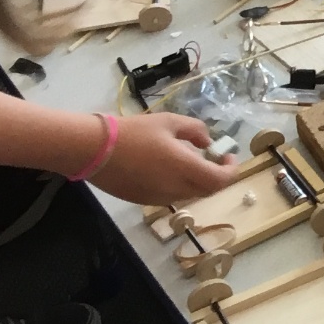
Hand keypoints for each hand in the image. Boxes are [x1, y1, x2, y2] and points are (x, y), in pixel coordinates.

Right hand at [89, 113, 236, 204]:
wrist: (93, 150)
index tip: (227, 156)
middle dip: (215, 175)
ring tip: (187, 160)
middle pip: (207, 190)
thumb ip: (195, 131)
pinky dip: (178, 185)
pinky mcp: (143, 201)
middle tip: (212, 158)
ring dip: (196, 181)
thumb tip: (207, 143)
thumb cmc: (133, 132)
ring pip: (189, 194)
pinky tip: (166, 168)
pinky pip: (170, 196)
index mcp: (184, 169)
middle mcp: (174, 189)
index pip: (220, 180)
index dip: (230, 170)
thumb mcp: (169, 122)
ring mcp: (158, 198)